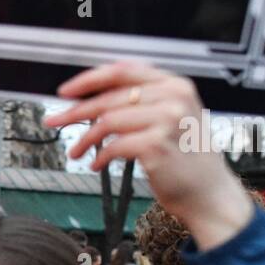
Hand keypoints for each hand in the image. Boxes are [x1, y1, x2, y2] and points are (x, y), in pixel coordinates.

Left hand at [44, 61, 253, 249]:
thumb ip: (144, 103)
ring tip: (76, 152)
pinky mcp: (156, 146)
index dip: (89, 80)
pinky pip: (113, 146)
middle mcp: (174, 97)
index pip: (123, 71)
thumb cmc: (188, 159)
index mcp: (176, 85)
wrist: (210, 193)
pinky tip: (96, 164)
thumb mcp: (174, 118)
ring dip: (84, 139)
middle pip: (109, 97)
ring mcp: (167, 121)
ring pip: (106, 121)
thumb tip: (96, 100)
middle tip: (55, 121)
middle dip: (75, 111)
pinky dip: (98, 157)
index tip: (66, 91)